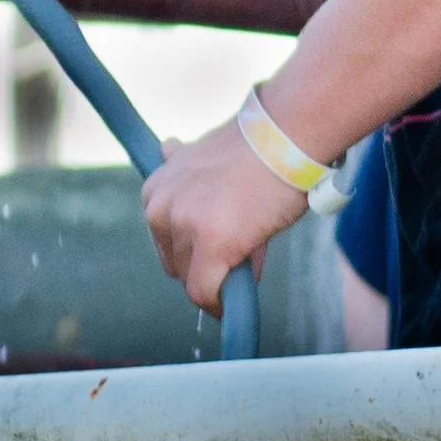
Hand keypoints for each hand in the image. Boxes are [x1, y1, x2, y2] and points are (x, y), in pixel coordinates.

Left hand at [141, 119, 303, 314]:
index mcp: (155, 189)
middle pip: (175, 263)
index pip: (164, 239)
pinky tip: (234, 303)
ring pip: (192, 279)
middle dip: (204, 265)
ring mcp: (184, 227)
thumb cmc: (256, 148)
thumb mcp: (205, 159)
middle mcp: (160, 208)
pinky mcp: (211, 246)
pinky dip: (217, 304)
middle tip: (240, 253)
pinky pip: (204, 293)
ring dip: (219, 278)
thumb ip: (186, 174)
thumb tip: (168, 148)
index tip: (218, 247)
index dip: (193, 249)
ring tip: (252, 252)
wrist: (285, 135)